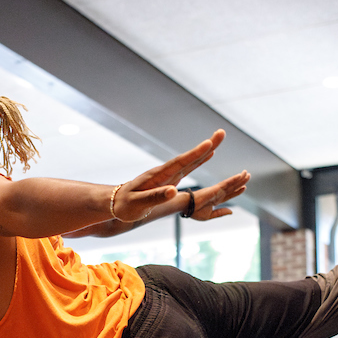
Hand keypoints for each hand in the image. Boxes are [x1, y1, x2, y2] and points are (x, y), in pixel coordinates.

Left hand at [111, 130, 249, 222]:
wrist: (116, 202)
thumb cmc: (125, 205)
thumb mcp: (139, 204)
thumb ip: (156, 197)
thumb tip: (174, 191)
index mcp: (159, 176)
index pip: (180, 163)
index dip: (195, 154)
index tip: (209, 144)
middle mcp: (166, 172)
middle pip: (189, 157)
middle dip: (206, 146)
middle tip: (222, 133)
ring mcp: (168, 174)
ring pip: (190, 160)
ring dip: (205, 150)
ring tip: (219, 139)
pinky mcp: (169, 179)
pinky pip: (188, 167)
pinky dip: (199, 160)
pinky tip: (208, 154)